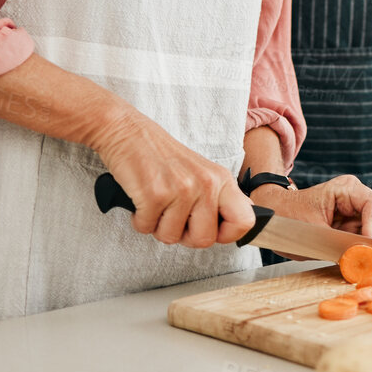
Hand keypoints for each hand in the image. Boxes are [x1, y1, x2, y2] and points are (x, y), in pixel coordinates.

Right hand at [94, 110, 254, 248]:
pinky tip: (141, 199)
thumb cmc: (162, 155)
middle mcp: (206, 184)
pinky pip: (146, 228)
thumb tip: (244, 221)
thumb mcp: (202, 171)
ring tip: (156, 203)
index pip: (244, 221)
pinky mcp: (155, 194)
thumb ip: (221, 197)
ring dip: (158, 226)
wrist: (127, 132)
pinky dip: (139, 220)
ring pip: (171, 237)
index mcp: (221, 179)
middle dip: (184, 236)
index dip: (227, 235)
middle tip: (174, 218)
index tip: (211, 231)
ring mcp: (181, 189)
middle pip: (204, 239)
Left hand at [250, 175, 371, 255]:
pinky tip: (360, 261)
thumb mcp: (314, 235)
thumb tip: (364, 260)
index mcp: (347, 189)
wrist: (273, 219)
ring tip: (364, 264)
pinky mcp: (356, 227)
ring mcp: (358, 212)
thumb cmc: (289, 219)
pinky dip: (369, 252)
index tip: (371, 250)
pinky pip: (371, 240)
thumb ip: (341, 247)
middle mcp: (358, 197)